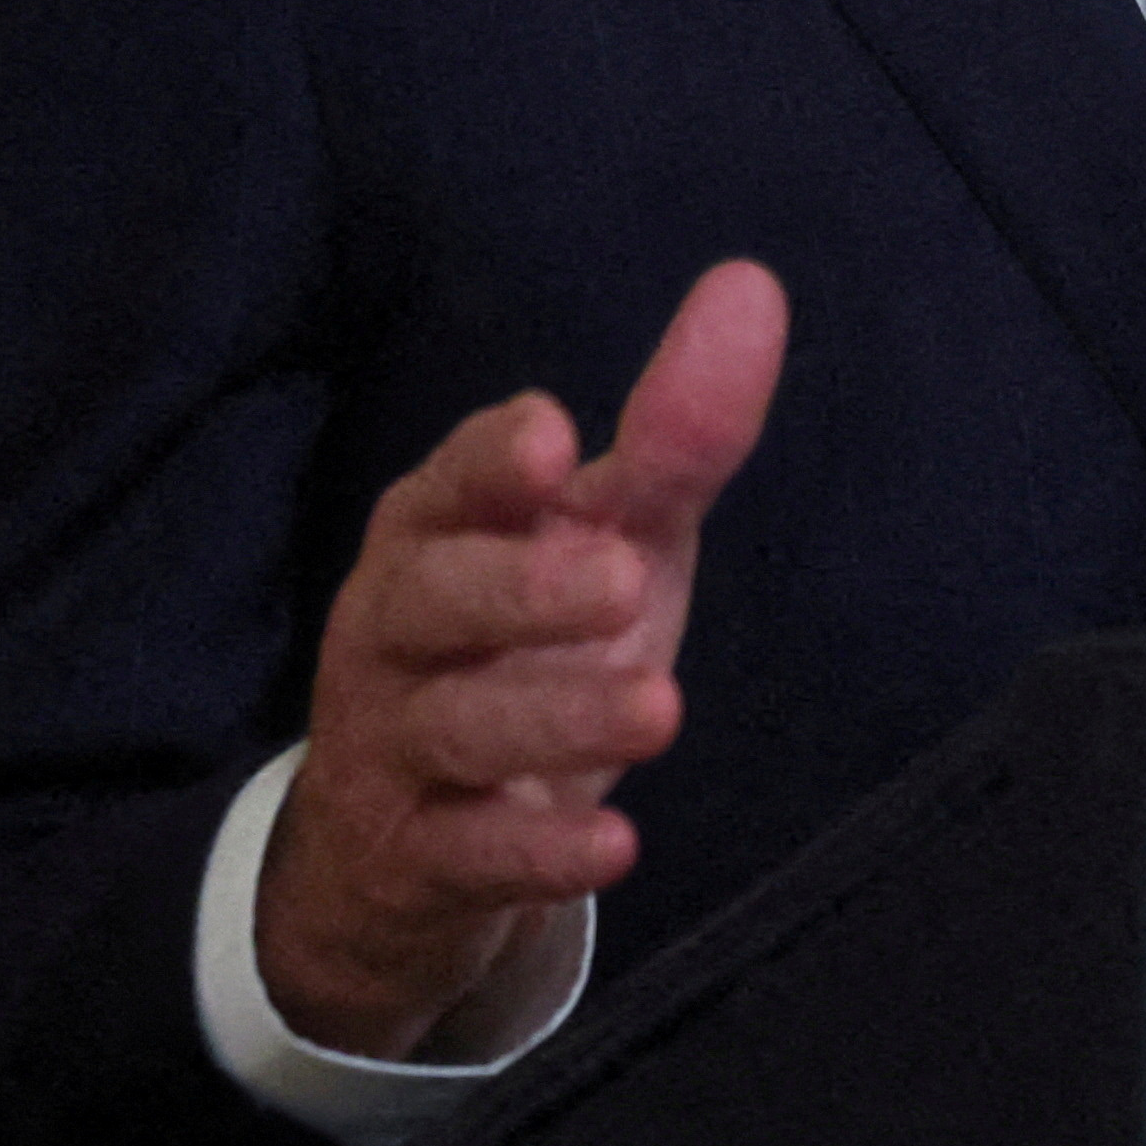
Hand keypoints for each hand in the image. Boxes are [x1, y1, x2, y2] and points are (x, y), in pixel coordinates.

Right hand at [255, 258, 789, 1055]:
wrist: (407, 851)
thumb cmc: (522, 651)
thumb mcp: (603, 542)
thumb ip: (673, 438)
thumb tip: (752, 287)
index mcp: (437, 533)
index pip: (447, 486)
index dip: (490, 462)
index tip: (554, 439)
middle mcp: (396, 630)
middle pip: (429, 599)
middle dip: (519, 587)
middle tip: (622, 578)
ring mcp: (393, 748)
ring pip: (454, 729)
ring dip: (555, 717)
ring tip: (660, 708)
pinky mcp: (413, 859)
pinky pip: (467, 856)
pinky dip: (537, 856)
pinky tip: (615, 846)